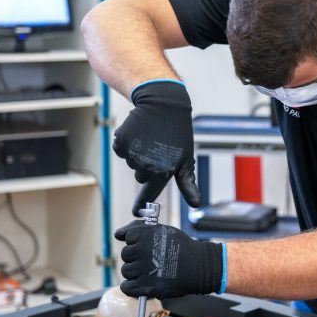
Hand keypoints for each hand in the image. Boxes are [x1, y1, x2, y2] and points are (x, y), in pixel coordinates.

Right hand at [113, 81, 200, 207]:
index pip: (150, 193)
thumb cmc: (177, 134)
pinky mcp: (122, 142)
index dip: (142, 205)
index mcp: (164, 172)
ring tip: (150, 137)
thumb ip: (187, 183)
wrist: (163, 103)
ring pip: (131, 162)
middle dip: (147, 166)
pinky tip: (138, 132)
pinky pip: (120, 149)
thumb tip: (196, 204)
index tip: (136, 213)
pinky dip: (127, 142)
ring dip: (138, 152)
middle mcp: (147, 166)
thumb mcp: (186, 159)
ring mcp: (133, 154)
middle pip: (140, 176)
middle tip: (157, 148)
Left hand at [115, 220, 223, 299]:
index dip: (137, 242)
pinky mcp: (145, 286)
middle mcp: (142, 250)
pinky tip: (144, 283)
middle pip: (125, 255)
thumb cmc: (181, 247)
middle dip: (136, 257)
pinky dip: (132, 287)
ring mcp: (143, 269)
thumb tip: (117, 234)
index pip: (128, 237)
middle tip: (152, 260)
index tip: (148, 246)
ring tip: (151, 271)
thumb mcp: (162, 230)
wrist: (200, 266)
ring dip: (135, 272)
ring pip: (126, 271)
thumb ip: (139, 228)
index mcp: (146, 234)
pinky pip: (126, 287)